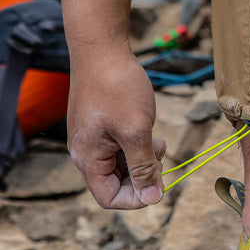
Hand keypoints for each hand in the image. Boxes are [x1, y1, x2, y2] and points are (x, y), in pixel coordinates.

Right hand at [67, 50, 165, 208]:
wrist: (103, 49)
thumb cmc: (117, 88)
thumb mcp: (136, 132)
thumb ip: (144, 168)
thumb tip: (152, 199)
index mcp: (88, 158)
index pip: (109, 198)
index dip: (136, 199)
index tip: (159, 186)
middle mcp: (86, 152)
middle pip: (116, 183)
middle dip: (143, 178)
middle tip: (162, 162)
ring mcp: (94, 138)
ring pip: (122, 166)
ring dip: (144, 162)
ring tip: (160, 145)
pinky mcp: (103, 126)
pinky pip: (122, 148)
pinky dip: (140, 148)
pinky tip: (154, 136)